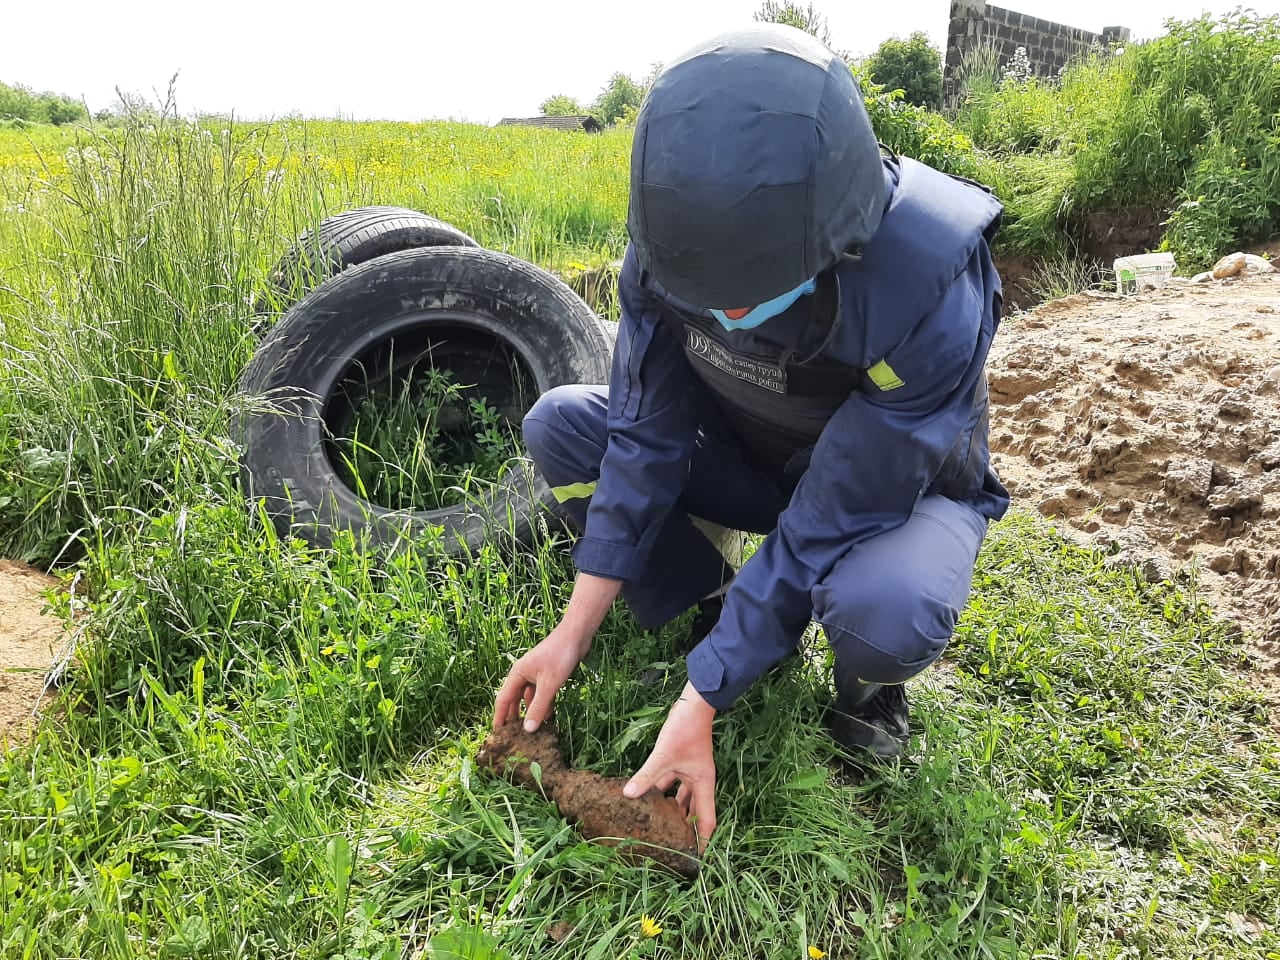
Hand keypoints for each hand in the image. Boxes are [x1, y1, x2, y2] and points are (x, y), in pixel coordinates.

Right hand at [493, 623, 591, 731]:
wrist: (576, 636)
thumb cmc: (559, 656)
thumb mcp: (548, 685)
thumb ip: (538, 707)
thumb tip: (528, 729)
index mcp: (517, 674)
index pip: (503, 699)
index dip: (500, 717)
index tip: (498, 734)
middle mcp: (523, 674)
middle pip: (514, 699)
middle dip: (514, 717)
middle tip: (515, 736)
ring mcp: (536, 675)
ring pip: (529, 698)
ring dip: (531, 712)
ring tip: (533, 730)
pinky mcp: (548, 676)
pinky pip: (542, 694)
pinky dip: (543, 705)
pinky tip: (548, 718)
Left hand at [624, 681, 717, 850]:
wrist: (693, 705)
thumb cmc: (684, 730)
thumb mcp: (664, 756)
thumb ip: (646, 775)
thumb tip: (628, 794)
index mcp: (703, 784)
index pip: (707, 820)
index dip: (703, 840)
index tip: (698, 859)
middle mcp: (699, 781)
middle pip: (695, 812)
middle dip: (686, 829)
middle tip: (675, 848)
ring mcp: (691, 772)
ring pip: (683, 799)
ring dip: (674, 812)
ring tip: (660, 828)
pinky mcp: (681, 762)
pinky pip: (673, 784)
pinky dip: (664, 792)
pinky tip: (649, 798)